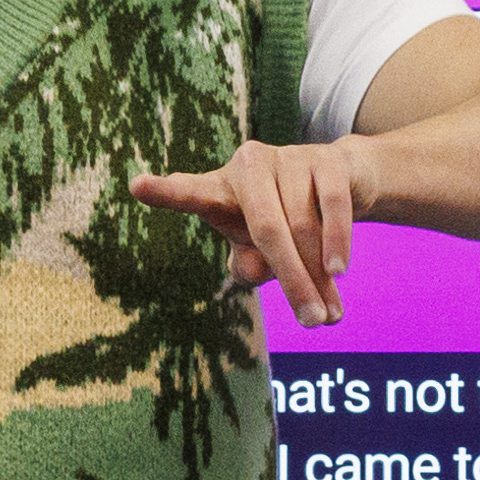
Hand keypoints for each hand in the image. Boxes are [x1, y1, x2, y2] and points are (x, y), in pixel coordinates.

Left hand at [124, 135, 379, 327]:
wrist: (343, 181)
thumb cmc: (285, 222)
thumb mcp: (260, 252)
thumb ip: (248, 266)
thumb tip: (249, 272)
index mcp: (220, 189)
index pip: (190, 192)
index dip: (165, 192)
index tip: (136, 186)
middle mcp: (250, 164)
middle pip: (267, 229)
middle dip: (292, 279)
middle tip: (310, 322)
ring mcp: (289, 157)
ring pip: (305, 223)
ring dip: (320, 275)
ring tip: (329, 314)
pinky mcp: (326, 158)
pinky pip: (332, 206)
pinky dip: (338, 242)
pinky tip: (338, 271)